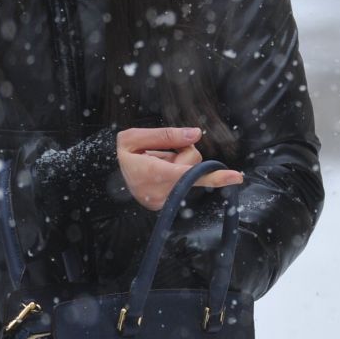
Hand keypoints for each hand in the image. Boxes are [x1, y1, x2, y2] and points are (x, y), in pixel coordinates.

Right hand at [117, 127, 243, 211]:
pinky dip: (176, 173)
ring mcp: (163, 201)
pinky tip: (160, 170)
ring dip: (178, 163)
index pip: (189, 174)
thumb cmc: (120, 155)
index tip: (236, 177)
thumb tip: (196, 134)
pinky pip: (184, 182)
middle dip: (183, 153)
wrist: (103, 177)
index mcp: (153, 175)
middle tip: (161, 152)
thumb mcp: (134, 137)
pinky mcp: (166, 204)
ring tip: (156, 162)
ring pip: (190, 173)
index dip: (215, 175)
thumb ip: (166, 135)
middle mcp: (161, 193)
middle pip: (193, 166)